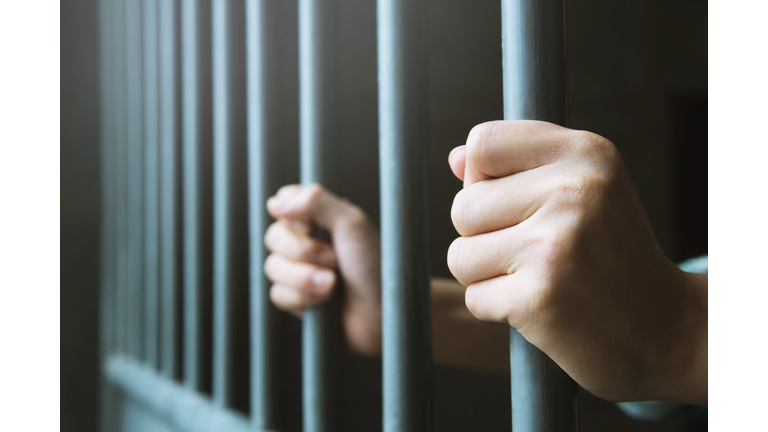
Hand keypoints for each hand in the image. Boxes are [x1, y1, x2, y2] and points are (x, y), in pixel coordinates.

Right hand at [265, 184, 381, 355]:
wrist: (384, 313)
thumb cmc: (377, 267)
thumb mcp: (352, 224)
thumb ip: (315, 201)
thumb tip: (275, 202)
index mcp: (320, 219)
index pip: (283, 204)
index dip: (291, 216)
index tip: (311, 225)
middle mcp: (307, 243)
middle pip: (274, 236)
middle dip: (302, 250)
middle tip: (333, 259)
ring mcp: (300, 272)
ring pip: (273, 267)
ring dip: (304, 276)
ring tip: (333, 283)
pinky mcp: (297, 300)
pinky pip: (279, 294)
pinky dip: (303, 296)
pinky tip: (325, 300)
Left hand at [447, 120, 706, 403]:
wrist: (666, 330)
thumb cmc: (612, 255)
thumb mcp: (586, 190)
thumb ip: (519, 167)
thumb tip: (456, 159)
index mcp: (586, 153)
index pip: (482, 144)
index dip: (482, 178)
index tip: (516, 203)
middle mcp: (574, 191)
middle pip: (463, 206)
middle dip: (483, 236)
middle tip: (535, 252)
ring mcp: (556, 245)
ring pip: (460, 254)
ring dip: (486, 275)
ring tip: (536, 277)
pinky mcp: (539, 297)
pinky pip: (474, 297)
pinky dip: (497, 308)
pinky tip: (540, 306)